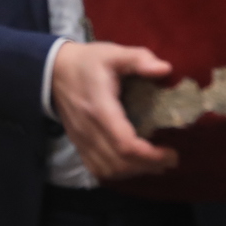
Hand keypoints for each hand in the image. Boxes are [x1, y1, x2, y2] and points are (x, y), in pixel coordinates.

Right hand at [49, 40, 179, 181]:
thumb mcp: (113, 53)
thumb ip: (139, 59)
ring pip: (109, 170)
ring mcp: (82, 140)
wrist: (54, 72)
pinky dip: (118, 172)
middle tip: (170, 158)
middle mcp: (89, 130)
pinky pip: (98, 169)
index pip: (125, 145)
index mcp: (100, 109)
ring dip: (134, 171)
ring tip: (155, 163)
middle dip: (149, 166)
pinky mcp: (79, 145)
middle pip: (120, 163)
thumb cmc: (87, 62)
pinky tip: (133, 165)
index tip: (171, 152)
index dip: (150, 155)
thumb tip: (165, 69)